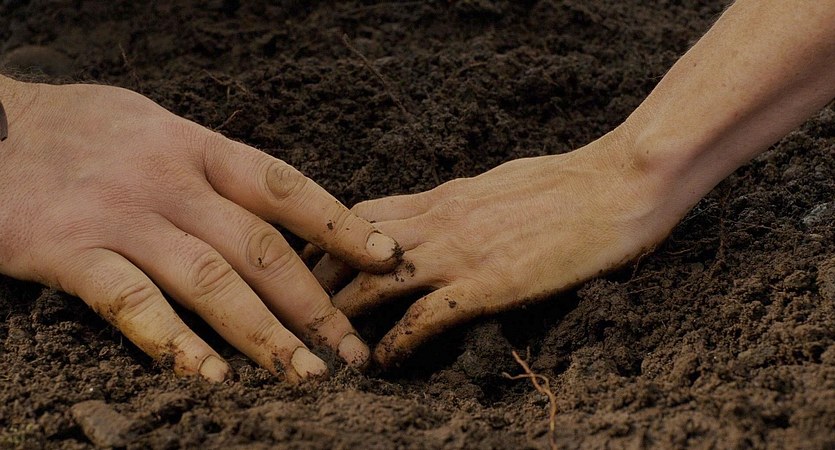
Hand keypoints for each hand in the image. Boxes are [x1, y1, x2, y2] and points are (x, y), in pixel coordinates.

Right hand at [0, 79, 400, 381]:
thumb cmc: (85, 133)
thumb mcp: (158, 128)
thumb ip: (215, 169)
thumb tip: (281, 213)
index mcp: (196, 147)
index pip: (286, 187)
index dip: (340, 224)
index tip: (385, 258)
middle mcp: (168, 180)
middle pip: (259, 247)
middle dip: (313, 303)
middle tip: (352, 350)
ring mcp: (120, 215)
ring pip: (208, 280)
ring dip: (263, 334)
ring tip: (305, 375)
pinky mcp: (67, 250)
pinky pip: (130, 303)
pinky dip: (173, 342)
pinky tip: (210, 376)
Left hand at [311, 131, 688, 367]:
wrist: (620, 182)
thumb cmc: (570, 181)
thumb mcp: (501, 181)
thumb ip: (465, 200)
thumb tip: (446, 213)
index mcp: (445, 195)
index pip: (364, 213)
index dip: (327, 238)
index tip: (307, 262)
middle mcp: (440, 219)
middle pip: (352, 245)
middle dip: (316, 277)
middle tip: (292, 308)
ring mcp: (461, 252)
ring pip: (375, 280)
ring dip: (343, 313)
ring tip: (322, 343)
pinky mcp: (488, 285)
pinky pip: (425, 317)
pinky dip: (397, 342)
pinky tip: (382, 363)